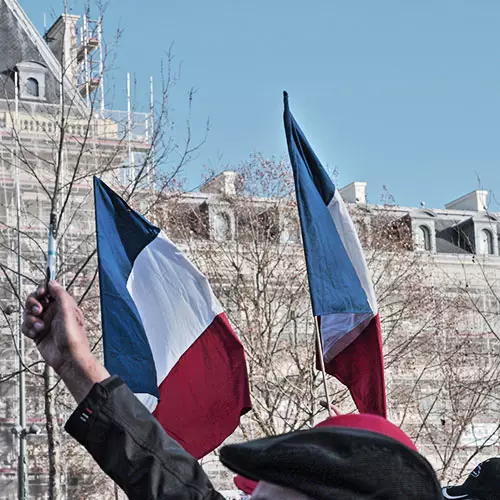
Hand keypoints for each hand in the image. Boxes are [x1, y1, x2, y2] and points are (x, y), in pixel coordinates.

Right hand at [22, 281, 108, 402]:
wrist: (68, 358)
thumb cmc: (73, 336)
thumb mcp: (68, 311)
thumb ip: (60, 295)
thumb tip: (53, 282)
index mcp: (63, 305)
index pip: (49, 291)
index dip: (42, 290)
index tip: (40, 293)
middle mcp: (53, 312)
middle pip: (35, 300)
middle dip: (33, 304)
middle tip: (37, 310)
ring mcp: (45, 323)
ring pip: (28, 314)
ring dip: (30, 319)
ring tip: (39, 326)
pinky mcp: (38, 334)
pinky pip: (26, 327)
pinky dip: (28, 329)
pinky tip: (36, 334)